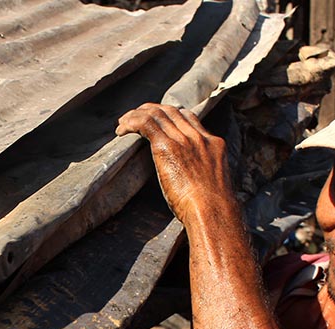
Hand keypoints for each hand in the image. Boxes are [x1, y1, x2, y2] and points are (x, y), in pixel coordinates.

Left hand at [116, 103, 231, 225]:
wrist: (213, 211)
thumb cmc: (214, 210)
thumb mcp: (213, 188)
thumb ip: (204, 179)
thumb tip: (197, 190)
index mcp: (213, 144)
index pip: (189, 118)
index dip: (170, 115)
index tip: (157, 120)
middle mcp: (198, 137)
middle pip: (171, 111)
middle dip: (150, 110)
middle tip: (134, 117)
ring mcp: (183, 140)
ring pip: (156, 114)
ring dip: (136, 115)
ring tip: (122, 124)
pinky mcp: (167, 147)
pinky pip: (145, 123)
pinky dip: (130, 123)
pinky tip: (120, 131)